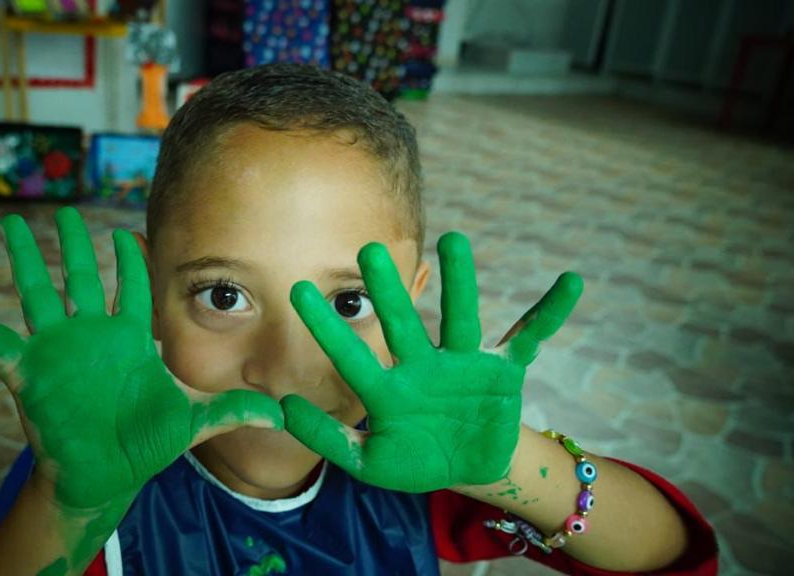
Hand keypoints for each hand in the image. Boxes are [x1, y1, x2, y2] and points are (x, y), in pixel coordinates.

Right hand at [0, 207, 282, 511]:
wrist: (106, 474)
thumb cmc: (146, 443)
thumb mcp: (191, 422)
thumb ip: (231, 410)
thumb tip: (281, 412)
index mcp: (129, 337)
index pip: (130, 286)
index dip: (130, 258)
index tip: (128, 229)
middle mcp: (90, 335)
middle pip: (78, 277)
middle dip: (71, 244)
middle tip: (63, 209)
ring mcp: (56, 350)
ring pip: (36, 294)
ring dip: (23, 260)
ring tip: (11, 224)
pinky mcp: (26, 372)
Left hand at [281, 232, 581, 491]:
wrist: (468, 469)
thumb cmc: (413, 461)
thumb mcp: (368, 462)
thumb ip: (328, 440)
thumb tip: (284, 408)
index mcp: (390, 391)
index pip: (353, 355)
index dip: (327, 327)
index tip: (299, 290)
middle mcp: (424, 367)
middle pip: (404, 324)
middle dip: (388, 291)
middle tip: (369, 251)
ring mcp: (464, 366)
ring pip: (461, 319)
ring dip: (461, 283)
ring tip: (453, 241)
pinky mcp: (502, 373)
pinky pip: (529, 338)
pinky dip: (549, 313)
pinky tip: (570, 282)